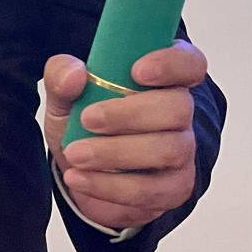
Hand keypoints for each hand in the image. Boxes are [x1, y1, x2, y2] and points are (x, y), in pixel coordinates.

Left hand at [42, 41, 206, 232]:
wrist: (81, 172)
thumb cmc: (82, 123)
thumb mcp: (63, 96)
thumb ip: (61, 76)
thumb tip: (74, 75)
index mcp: (162, 79)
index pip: (189, 63)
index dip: (172, 64)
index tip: (137, 70)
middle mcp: (180, 113)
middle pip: (178, 107)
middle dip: (130, 114)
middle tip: (87, 119)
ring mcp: (181, 152)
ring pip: (168, 150)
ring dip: (116, 153)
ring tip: (75, 154)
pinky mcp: (173, 188)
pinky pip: (152, 189)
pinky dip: (111, 186)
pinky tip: (80, 178)